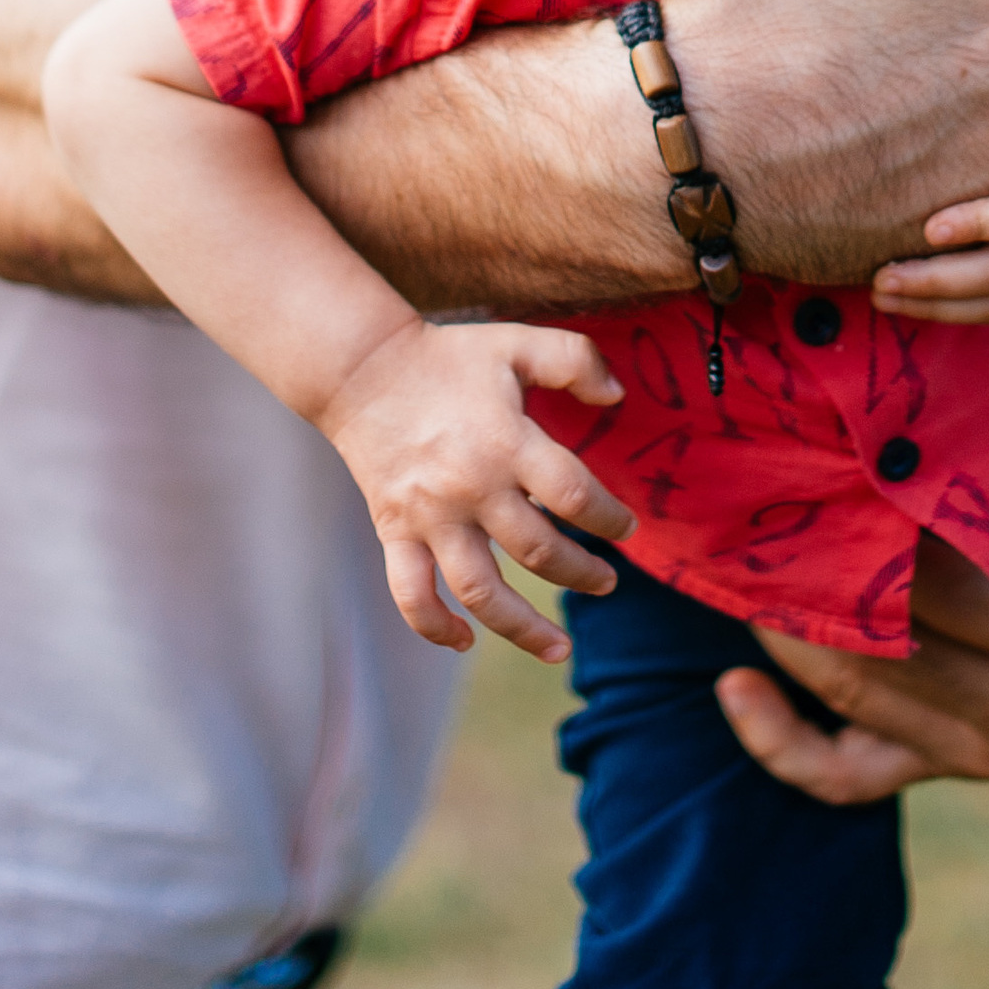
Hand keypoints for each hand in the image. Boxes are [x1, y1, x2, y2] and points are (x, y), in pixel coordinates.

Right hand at [318, 319, 635, 663]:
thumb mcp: (517, 341)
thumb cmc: (449, 357)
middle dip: (583, 574)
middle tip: (607, 582)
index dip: (608, 519)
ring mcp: (429, 517)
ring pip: (481, 592)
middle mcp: (470, 488)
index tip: (627, 530)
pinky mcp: (394, 532)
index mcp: (506, 441)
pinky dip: (435, 627)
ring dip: (524, 628)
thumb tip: (618, 397)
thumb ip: (575, 360)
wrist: (362, 370)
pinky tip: (465, 642)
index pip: (571, 495)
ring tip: (561, 647)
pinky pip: (412, 594)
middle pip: (538, 552)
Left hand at [715, 403, 988, 802]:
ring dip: (784, 626)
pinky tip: (733, 687)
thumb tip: (986, 427)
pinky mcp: (937, 770)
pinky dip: (779, 741)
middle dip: (813, 572)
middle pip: (884, 646)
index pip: (946, 587)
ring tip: (738, 554)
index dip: (877, 526)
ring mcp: (976, 757)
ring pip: (852, 698)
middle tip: (756, 498)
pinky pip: (843, 776)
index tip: (828, 460)